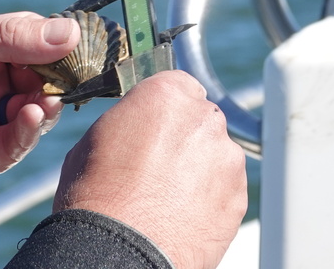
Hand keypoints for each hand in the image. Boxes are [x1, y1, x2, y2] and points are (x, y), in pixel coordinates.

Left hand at [0, 12, 76, 219]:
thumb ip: (7, 36)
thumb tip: (67, 32)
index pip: (28, 38)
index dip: (51, 38)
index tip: (76, 37)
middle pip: (40, 74)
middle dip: (57, 71)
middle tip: (73, 68)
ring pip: (37, 108)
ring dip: (48, 99)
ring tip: (48, 94)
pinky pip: (20, 141)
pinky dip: (32, 127)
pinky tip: (33, 113)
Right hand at [54, 70, 246, 268]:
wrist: (121, 251)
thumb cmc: (99, 196)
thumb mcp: (94, 139)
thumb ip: (128, 121)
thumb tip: (136, 126)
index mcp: (165, 95)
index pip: (176, 82)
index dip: (162, 105)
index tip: (153, 121)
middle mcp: (204, 119)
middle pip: (199, 117)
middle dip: (182, 135)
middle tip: (155, 162)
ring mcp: (226, 159)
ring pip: (215, 153)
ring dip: (198, 166)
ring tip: (167, 194)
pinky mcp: (239, 197)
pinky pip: (225, 186)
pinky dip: (209, 195)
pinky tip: (181, 211)